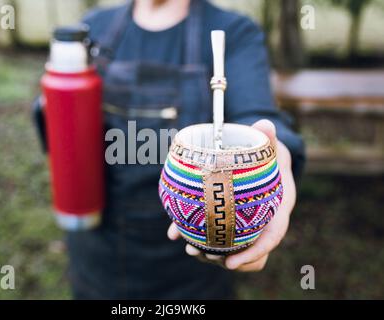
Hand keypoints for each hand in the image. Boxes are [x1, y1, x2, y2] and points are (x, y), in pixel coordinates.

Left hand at [167, 119, 296, 271]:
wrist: (266, 165)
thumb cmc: (268, 157)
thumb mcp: (270, 147)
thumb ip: (268, 137)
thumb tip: (265, 123)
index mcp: (277, 208)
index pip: (271, 237)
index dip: (254, 253)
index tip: (231, 264)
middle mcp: (263, 221)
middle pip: (249, 250)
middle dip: (226, 259)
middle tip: (203, 255)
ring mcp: (247, 224)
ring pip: (232, 248)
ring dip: (209, 252)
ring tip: (189, 248)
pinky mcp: (230, 221)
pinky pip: (215, 234)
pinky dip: (195, 234)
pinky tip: (174, 233)